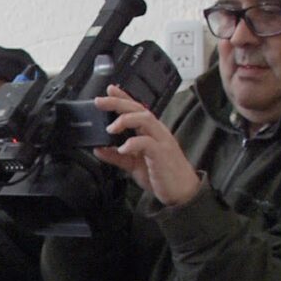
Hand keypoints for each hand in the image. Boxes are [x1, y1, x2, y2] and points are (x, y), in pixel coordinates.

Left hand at [89, 85, 202, 206]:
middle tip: (100, 101)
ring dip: (125, 120)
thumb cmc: (161, 175)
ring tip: (110, 128)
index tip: (109, 89)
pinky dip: (133, 143)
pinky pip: (148, 143)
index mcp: (151, 131)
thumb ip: (116, 156)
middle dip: (118, 102)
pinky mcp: (162, 154)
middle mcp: (157, 132)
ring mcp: (161, 141)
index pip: (137, 108)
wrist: (182, 191)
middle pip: (139, 109)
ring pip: (145, 120)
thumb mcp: (133, 164)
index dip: (124, 97)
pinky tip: (122, 148)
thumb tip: (98, 149)